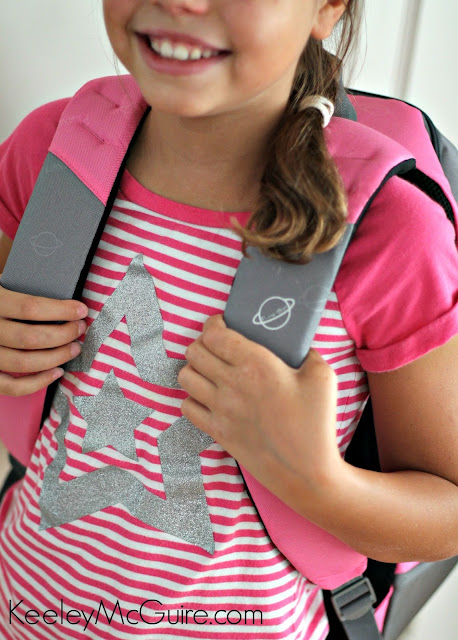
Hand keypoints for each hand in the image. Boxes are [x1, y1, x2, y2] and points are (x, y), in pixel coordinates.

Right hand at [0, 279, 87, 395]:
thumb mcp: (0, 275)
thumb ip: (16, 272)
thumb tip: (52, 271)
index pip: (31, 308)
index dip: (61, 310)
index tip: (81, 310)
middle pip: (31, 337)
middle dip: (64, 334)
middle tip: (80, 329)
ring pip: (24, 363)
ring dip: (56, 357)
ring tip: (74, 348)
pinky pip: (10, 386)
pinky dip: (37, 383)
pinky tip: (56, 372)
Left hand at [178, 314, 341, 498]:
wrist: (308, 472)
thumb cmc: (317, 424)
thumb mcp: (323, 376)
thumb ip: (308, 353)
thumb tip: (297, 346)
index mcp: (256, 364)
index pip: (214, 334)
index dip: (212, 323)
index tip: (219, 323)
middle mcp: (232, 384)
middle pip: (194, 352)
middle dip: (202, 343)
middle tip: (215, 346)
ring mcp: (221, 409)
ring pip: (185, 377)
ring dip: (194, 368)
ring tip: (209, 369)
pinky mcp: (217, 431)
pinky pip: (187, 407)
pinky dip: (192, 397)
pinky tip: (208, 397)